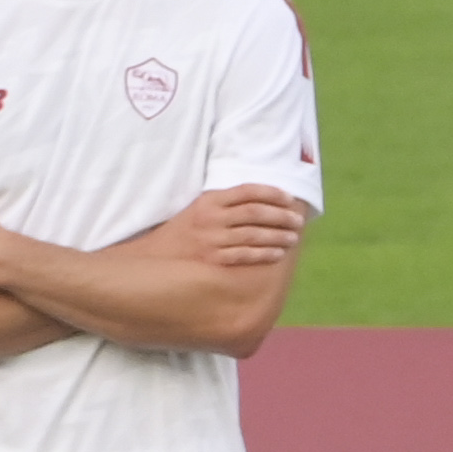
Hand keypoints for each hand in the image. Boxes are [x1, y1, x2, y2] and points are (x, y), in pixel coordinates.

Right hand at [148, 185, 308, 267]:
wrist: (154, 258)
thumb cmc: (181, 233)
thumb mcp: (197, 210)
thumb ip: (223, 204)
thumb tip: (259, 201)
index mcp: (208, 201)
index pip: (246, 191)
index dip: (271, 193)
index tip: (289, 198)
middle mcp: (211, 218)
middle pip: (255, 212)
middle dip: (281, 216)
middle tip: (298, 220)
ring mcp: (211, 239)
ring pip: (253, 234)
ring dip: (277, 235)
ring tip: (293, 238)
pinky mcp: (212, 259)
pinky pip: (245, 255)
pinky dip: (264, 253)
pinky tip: (278, 254)